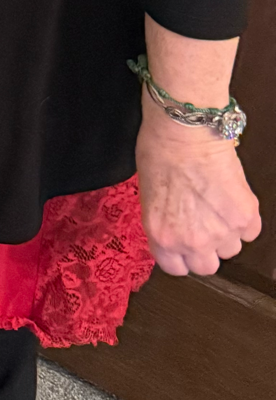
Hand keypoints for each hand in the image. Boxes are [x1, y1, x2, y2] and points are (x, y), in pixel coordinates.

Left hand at [137, 105, 261, 275]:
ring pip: (231, 249)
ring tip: (216, 205)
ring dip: (226, 233)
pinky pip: (251, 232)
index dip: (181, 255)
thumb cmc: (159, 152)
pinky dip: (244, 219)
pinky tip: (231, 197)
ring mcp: (221, 232)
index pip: (176, 268)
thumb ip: (164, 223)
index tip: (183, 244)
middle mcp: (192, 241)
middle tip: (203, 225)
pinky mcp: (245, 217)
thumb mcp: (149, 196)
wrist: (184, 130)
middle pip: (207, 266)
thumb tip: (176, 229)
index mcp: (162, 237)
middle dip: (205, 249)